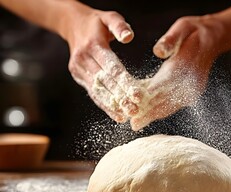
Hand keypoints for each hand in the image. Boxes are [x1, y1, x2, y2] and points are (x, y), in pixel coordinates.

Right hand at [64, 4, 139, 121]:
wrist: (74, 25)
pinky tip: (117, 115)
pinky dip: (105, 105)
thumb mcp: (109, 16)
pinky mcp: (78, 77)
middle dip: (121, 97)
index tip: (138, 95)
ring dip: (112, 105)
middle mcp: (83, 59)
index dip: (125, 82)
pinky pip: (93, 93)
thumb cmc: (98, 23)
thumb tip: (129, 37)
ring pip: (98, 91)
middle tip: (135, 110)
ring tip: (126, 116)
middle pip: (105, 82)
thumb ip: (119, 25)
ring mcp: (78, 69)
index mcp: (93, 45)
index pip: (111, 67)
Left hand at [130, 15, 223, 130]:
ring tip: (138, 124)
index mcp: (186, 65)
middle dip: (149, 113)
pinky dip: (162, 111)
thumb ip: (170, 40)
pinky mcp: (193, 92)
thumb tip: (158, 51)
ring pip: (172, 105)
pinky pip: (176, 104)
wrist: (212, 39)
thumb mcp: (182, 27)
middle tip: (133, 124)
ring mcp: (194, 89)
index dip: (149, 96)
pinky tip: (150, 115)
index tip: (135, 106)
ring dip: (155, 115)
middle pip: (167, 99)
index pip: (165, 84)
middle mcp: (191, 81)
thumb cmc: (192, 32)